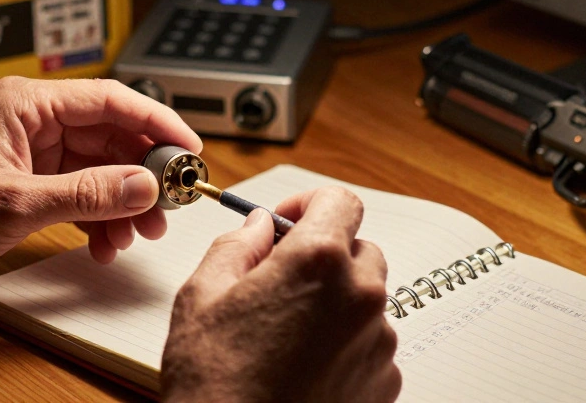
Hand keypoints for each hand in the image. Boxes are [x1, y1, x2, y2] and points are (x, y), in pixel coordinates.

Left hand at [0, 77, 201, 294]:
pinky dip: (99, 216)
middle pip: (112, 136)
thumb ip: (87, 193)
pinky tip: (106, 243)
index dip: (157, 123)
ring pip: (101, 167)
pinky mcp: (30, 180)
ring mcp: (33, 151)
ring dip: (124, 201)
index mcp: (27, 103)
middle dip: (143, 174)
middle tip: (168, 205)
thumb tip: (144, 185)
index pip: (111, 100)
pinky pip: (82, 191)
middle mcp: (34, 120)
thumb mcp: (16, 204)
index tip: (189, 149)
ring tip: (138, 234)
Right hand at [161, 188, 399, 402]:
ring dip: (334, 303)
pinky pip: (370, 345)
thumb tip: (259, 226)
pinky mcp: (384, 382)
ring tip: (286, 335)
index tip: (287, 221)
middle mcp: (360, 297)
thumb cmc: (215, 386)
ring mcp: (378, 343)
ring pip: (365, 300)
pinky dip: (344, 346)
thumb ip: (237, 246)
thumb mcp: (202, 297)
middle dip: (323, 256)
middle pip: (358, 250)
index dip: (309, 204)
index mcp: (317, 262)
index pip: (339, 200)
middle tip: (280, 280)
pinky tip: (303, 366)